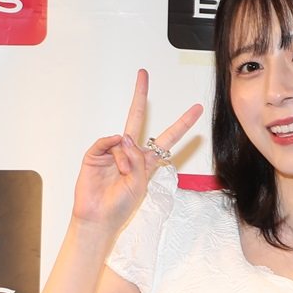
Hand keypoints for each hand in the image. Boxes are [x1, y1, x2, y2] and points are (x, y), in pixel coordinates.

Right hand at [71, 68, 202, 231]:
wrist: (98, 218)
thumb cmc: (120, 206)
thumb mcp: (140, 185)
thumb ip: (138, 161)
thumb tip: (124, 137)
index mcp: (146, 162)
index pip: (168, 139)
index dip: (183, 124)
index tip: (196, 109)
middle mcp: (130, 153)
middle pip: (137, 118)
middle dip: (139, 96)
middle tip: (143, 74)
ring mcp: (111, 152)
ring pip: (124, 140)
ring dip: (126, 158)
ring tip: (123, 174)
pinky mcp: (95, 154)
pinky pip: (107, 142)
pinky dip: (112, 151)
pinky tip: (113, 163)